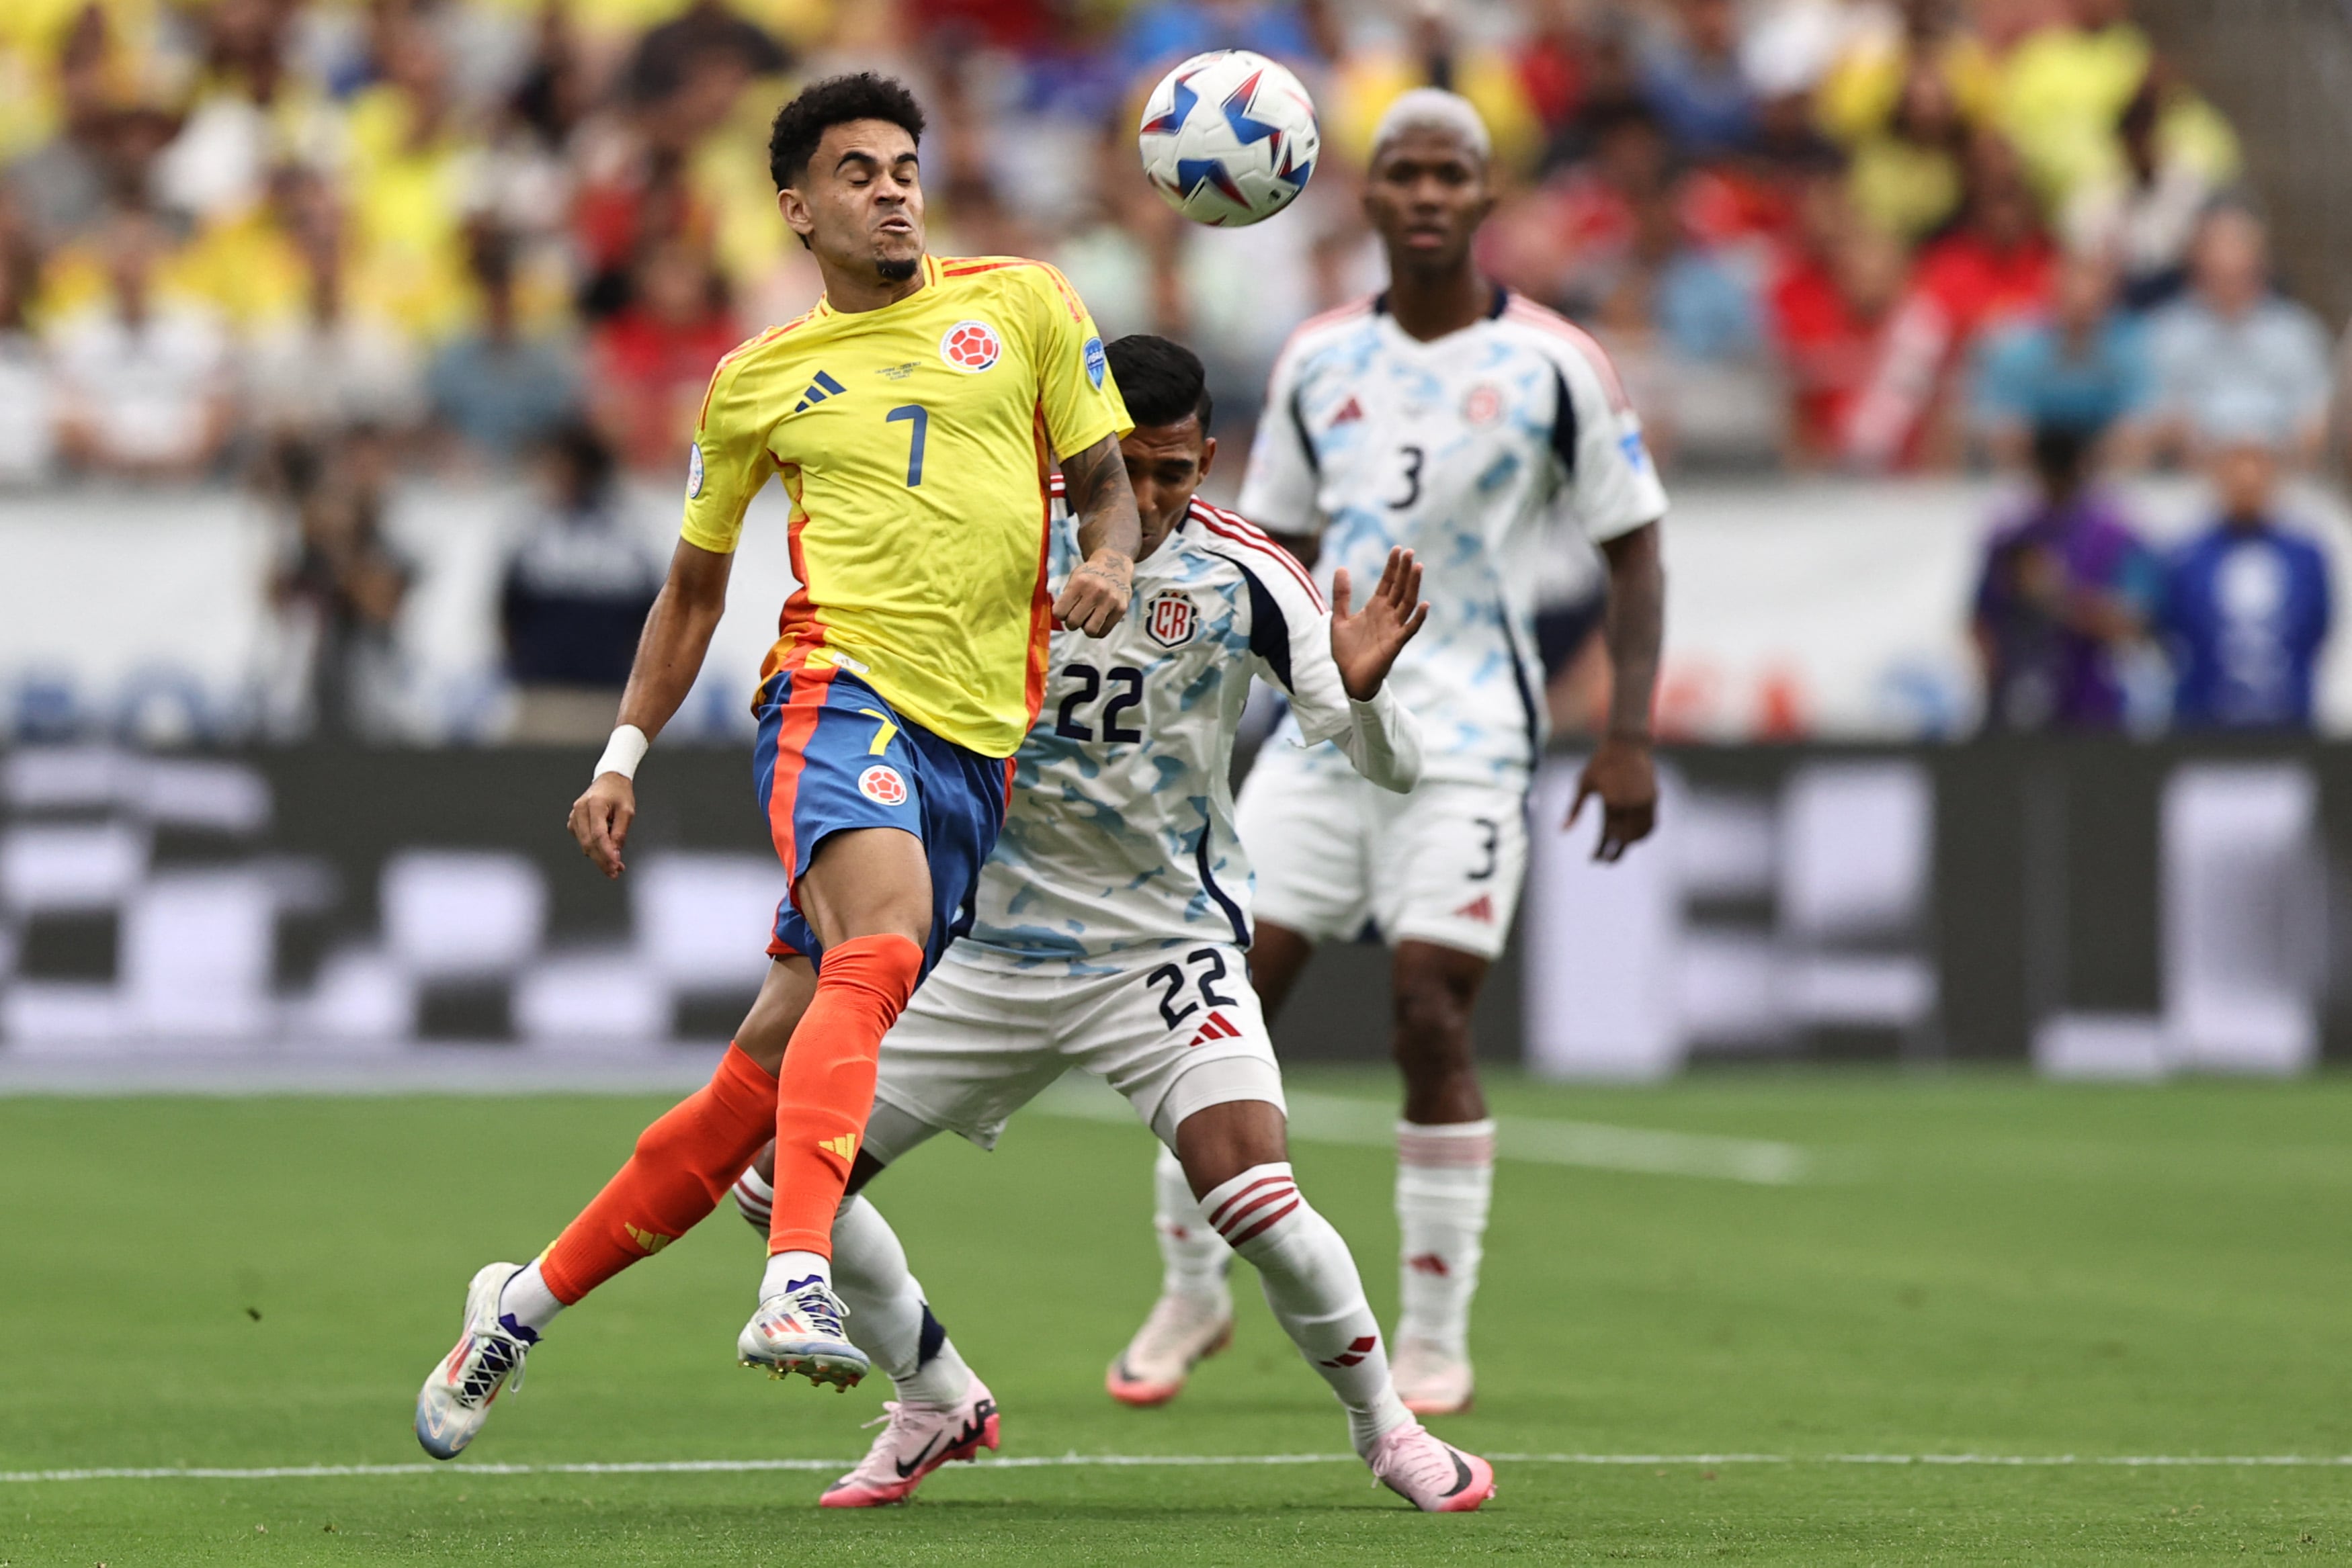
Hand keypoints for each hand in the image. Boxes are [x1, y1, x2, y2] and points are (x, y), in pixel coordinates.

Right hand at [569, 773, 635, 878]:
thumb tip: (615, 853)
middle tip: (615, 873)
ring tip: (615, 866)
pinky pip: (582, 840)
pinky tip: (605, 853)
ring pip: (584, 845)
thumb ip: (620, 832)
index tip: (616, 866)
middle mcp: (579, 810)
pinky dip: (593, 850)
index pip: (598, 835)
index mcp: (594, 805)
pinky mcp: (573, 822)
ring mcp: (574, 816)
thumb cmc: (619, 793)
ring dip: (598, 858)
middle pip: (588, 843)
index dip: (606, 853)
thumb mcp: (627, 811)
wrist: (609, 779)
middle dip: (602, 860)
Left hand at [1054, 548, 1132, 636]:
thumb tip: (1061, 618)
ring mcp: (1110, 601)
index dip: (1060, 614)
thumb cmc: (1089, 576)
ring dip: (1085, 628)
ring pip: (1090, 630)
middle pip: (1073, 623)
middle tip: (1076, 616)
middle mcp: (1095, 591)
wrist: (1115, 566)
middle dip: (1071, 623)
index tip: (1064, 610)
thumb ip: (1066, 597)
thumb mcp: (1074, 578)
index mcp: (1080, 582)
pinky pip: (1103, 632)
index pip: (1059, 612)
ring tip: (1087, 620)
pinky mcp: (1121, 609)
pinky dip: (1097, 630)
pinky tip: (1097, 621)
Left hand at [1329, 547, 1428, 699]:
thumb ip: (1342, 595)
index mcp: (1375, 607)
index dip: (1392, 566)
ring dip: (1413, 585)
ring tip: (1418, 567)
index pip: (1387, 582)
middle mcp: (1387, 615)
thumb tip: (1341, 567)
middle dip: (1405, 570)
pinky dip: (1418, 618)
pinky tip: (1425, 605)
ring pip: (1408, 602)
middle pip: (1400, 588)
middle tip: (1410, 551)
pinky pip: (1410, 628)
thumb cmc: (1346, 651)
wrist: (1348, 678)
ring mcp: (1394, 628)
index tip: (1398, 549)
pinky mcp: (1396, 643)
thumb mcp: (1339, 618)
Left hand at [1566, 734, 1656, 862]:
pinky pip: (1651, 823)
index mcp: (1611, 802)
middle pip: (1624, 839)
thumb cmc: (1600, 763)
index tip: (1594, 860)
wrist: (1627, 744)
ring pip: (1640, 834)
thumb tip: (1562, 831)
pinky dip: (1643, 834)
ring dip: (1630, 844)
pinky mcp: (1654, 798)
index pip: (1607, 835)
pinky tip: (1634, 838)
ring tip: (1618, 850)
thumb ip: (1574, 809)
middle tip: (1605, 862)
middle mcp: (1630, 804)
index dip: (1601, 850)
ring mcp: (1644, 802)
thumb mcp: (1583, 784)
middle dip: (1615, 853)